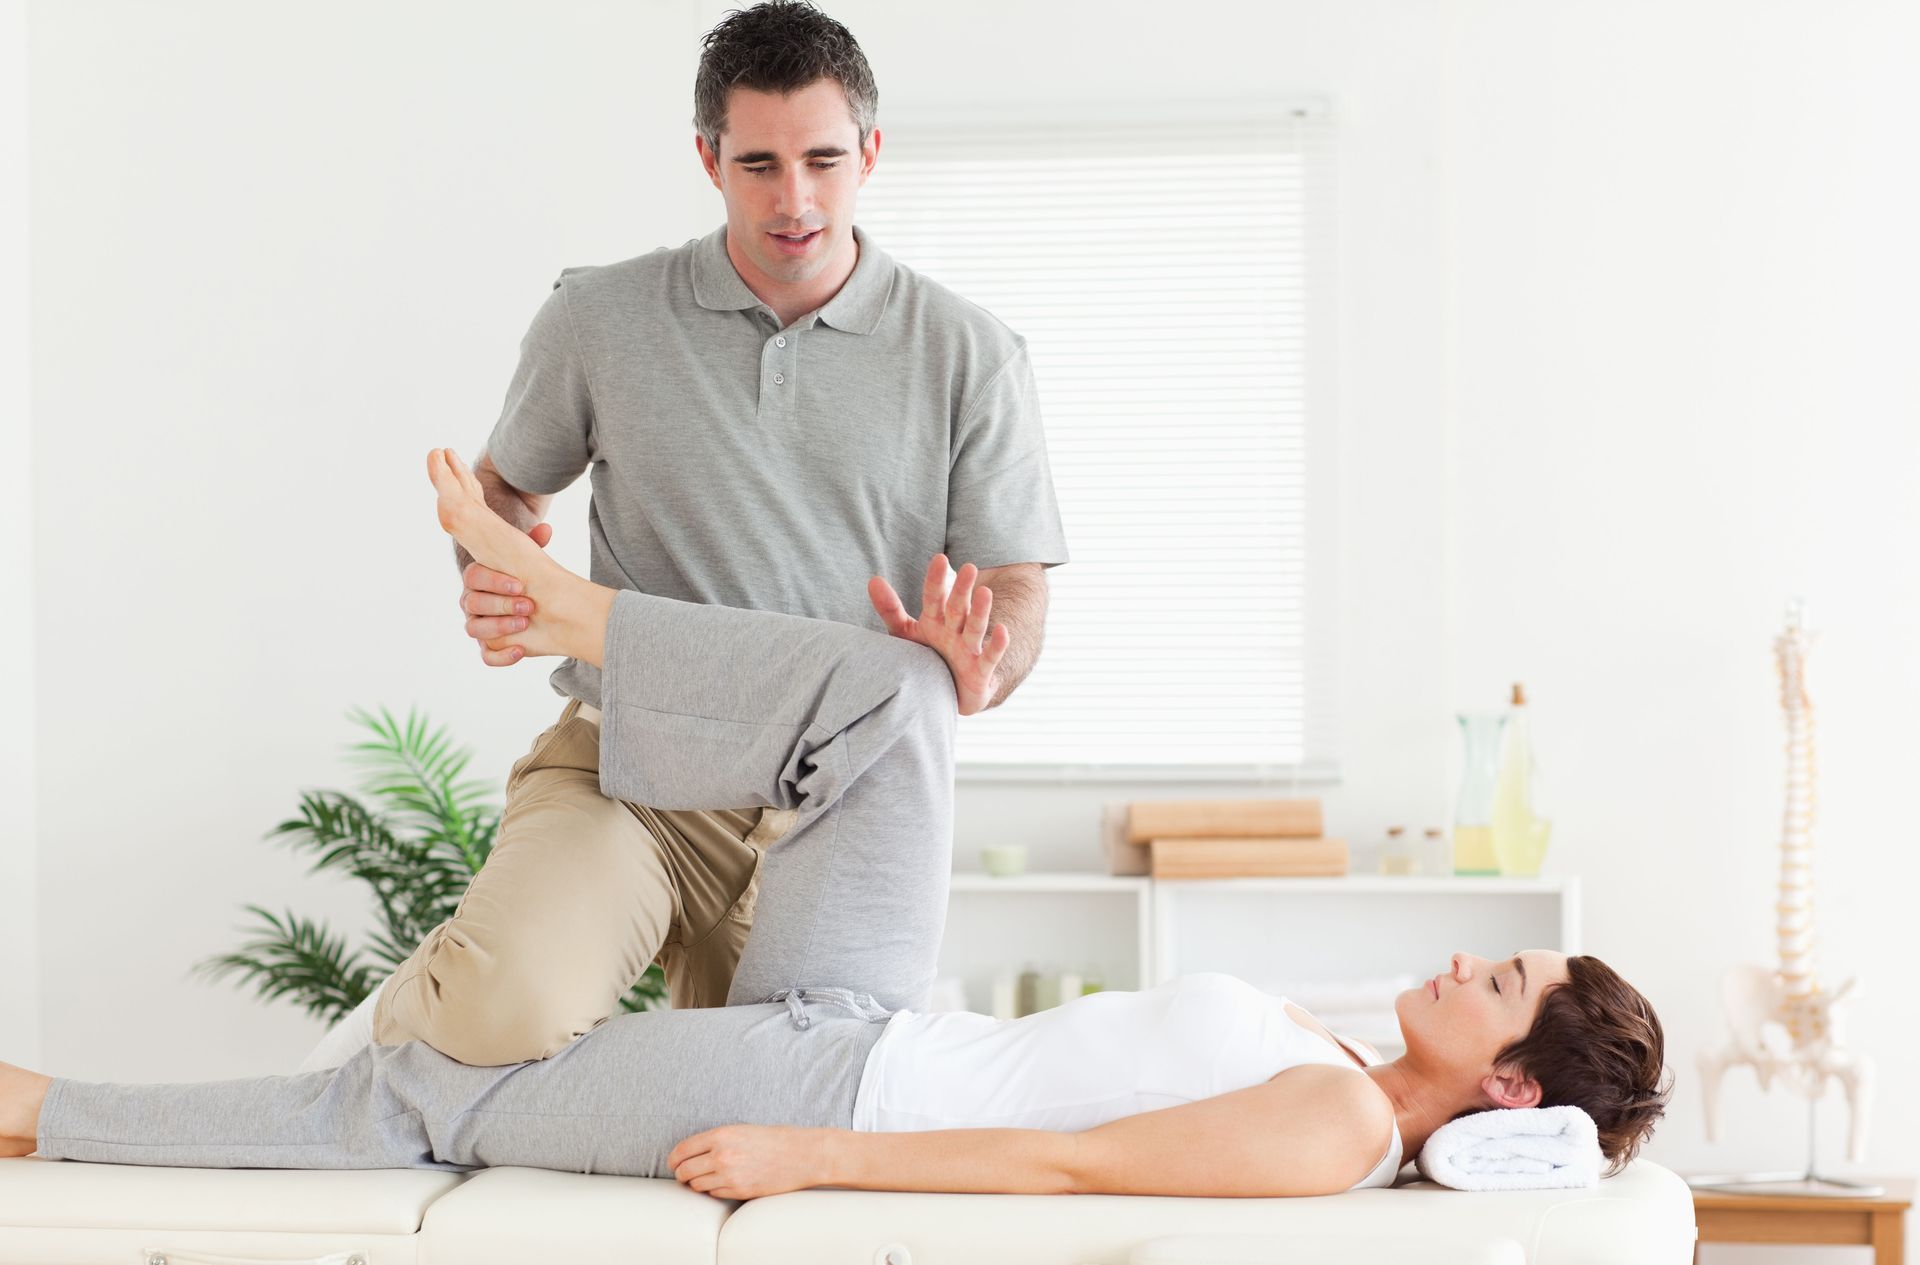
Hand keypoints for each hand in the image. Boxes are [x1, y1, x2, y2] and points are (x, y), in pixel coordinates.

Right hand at [461, 522, 551, 666]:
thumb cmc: (531, 576)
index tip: (520, 585)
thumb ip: (534, 542)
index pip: (473, 576)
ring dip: (500, 627)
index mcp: (479, 577)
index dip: (495, 581)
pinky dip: (501, 656)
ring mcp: (480, 625)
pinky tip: (520, 650)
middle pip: (472, 604)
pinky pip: (487, 656)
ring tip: (525, 623)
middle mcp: (473, 602)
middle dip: (501, 604)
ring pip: (474, 629)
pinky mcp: (492, 647)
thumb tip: (546, 530)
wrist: (546, 604)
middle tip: (528, 605)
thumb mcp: (530, 558)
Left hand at [668, 1124, 828, 1199]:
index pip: (683, 1150)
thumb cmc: (774, 1139)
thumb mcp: (741, 1130)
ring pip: (697, 1185)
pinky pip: (714, 1194)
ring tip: (709, 1177)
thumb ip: (716, 1140)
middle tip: (685, 1173)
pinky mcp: (739, 1191)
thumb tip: (691, 1153)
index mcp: (721, 1135)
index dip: (674, 1158)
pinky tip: (724, 1182)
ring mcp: (729, 1176)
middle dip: (682, 1173)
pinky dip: (714, 1190)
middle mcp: (722, 1156)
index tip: (674, 1162)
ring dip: (698, 1182)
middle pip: (685, 1171)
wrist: (801, 1155)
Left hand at [868, 554, 1011, 716]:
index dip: (935, 580)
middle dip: (961, 590)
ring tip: (984, 592)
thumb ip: (890, 609)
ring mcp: (969, 649)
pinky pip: (990, 657)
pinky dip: (997, 645)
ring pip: (975, 628)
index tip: (939, 558)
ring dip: (980, 611)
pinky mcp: (981, 670)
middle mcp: (954, 631)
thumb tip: (873, 579)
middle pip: (957, 608)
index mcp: (936, 620)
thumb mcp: (906, 633)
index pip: (934, 597)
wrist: (947, 691)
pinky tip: (1003, 630)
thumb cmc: (927, 658)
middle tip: (968, 567)